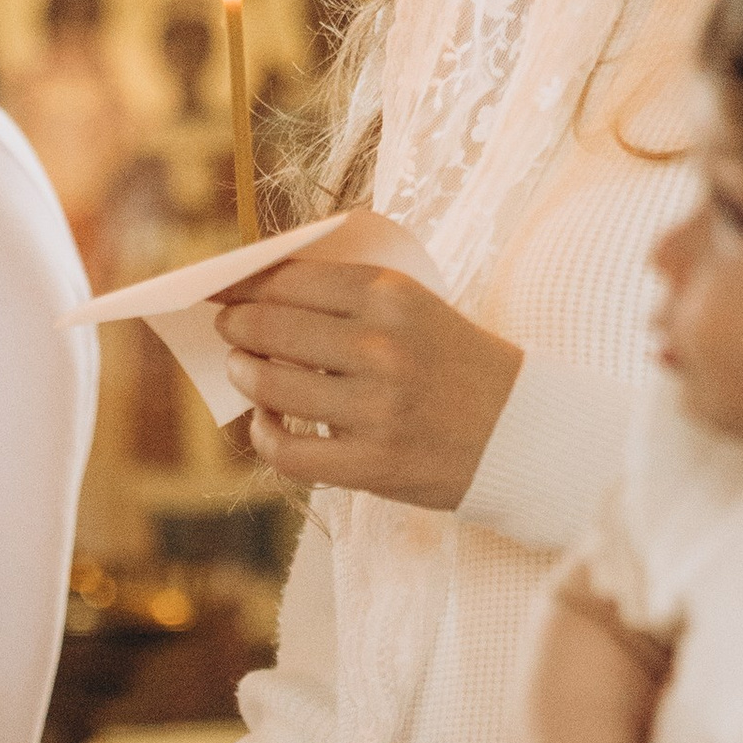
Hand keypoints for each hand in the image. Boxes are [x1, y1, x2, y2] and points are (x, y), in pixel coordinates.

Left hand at [214, 262, 524, 512]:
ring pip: (272, 387)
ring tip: (242, 371)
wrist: (517, 429)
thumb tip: (262, 293)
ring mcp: (375, 408)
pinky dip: (265, 435)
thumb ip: (348, 299)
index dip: (246, 285)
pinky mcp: (370, 463)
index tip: (225, 289)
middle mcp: (382, 347)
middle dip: (236, 327)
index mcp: (392, 296)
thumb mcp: (414, 308)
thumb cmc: (454, 363)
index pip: (292, 280)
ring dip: (244, 376)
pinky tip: (267, 423)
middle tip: (227, 330)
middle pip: (272, 328)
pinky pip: (288, 451)